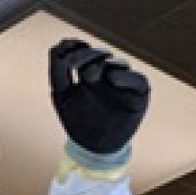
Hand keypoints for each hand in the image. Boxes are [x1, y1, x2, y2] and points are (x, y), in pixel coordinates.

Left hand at [49, 39, 149, 156]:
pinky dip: (125, 77)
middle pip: (101, 54)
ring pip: (119, 63)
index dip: (76, 46)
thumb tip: (56, 48)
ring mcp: (124, 83)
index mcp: (90, 71)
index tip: (64, 46)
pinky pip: (137, 79)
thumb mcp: (62, 97)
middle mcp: (108, 73)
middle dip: (86, 56)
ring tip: (91, 72)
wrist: (93, 149)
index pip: (86, 51)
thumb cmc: (78, 121)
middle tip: (71, 63)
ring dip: (104, 63)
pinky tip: (111, 79)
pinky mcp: (138, 94)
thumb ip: (58, 73)